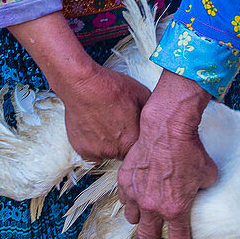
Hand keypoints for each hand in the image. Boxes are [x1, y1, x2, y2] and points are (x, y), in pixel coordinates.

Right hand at [8, 10, 148, 160]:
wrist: (83, 85)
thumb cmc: (111, 88)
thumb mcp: (142, 94)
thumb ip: (151, 112)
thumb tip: (158, 118)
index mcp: (133, 140)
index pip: (143, 150)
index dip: (142, 140)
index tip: (137, 130)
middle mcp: (115, 151)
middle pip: (125, 153)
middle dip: (125, 142)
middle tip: (121, 125)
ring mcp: (96, 152)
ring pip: (108, 153)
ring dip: (109, 143)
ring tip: (107, 124)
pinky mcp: (81, 149)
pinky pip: (91, 152)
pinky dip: (94, 143)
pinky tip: (95, 127)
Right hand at [117, 70, 214, 238]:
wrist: (167, 127)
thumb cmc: (190, 149)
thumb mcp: (207, 174)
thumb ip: (202, 190)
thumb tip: (200, 192)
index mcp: (175, 209)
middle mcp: (153, 206)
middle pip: (148, 238)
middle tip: (161, 235)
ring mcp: (136, 194)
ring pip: (133, 220)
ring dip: (141, 219)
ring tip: (148, 212)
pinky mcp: (125, 180)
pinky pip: (124, 199)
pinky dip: (131, 199)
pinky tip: (138, 193)